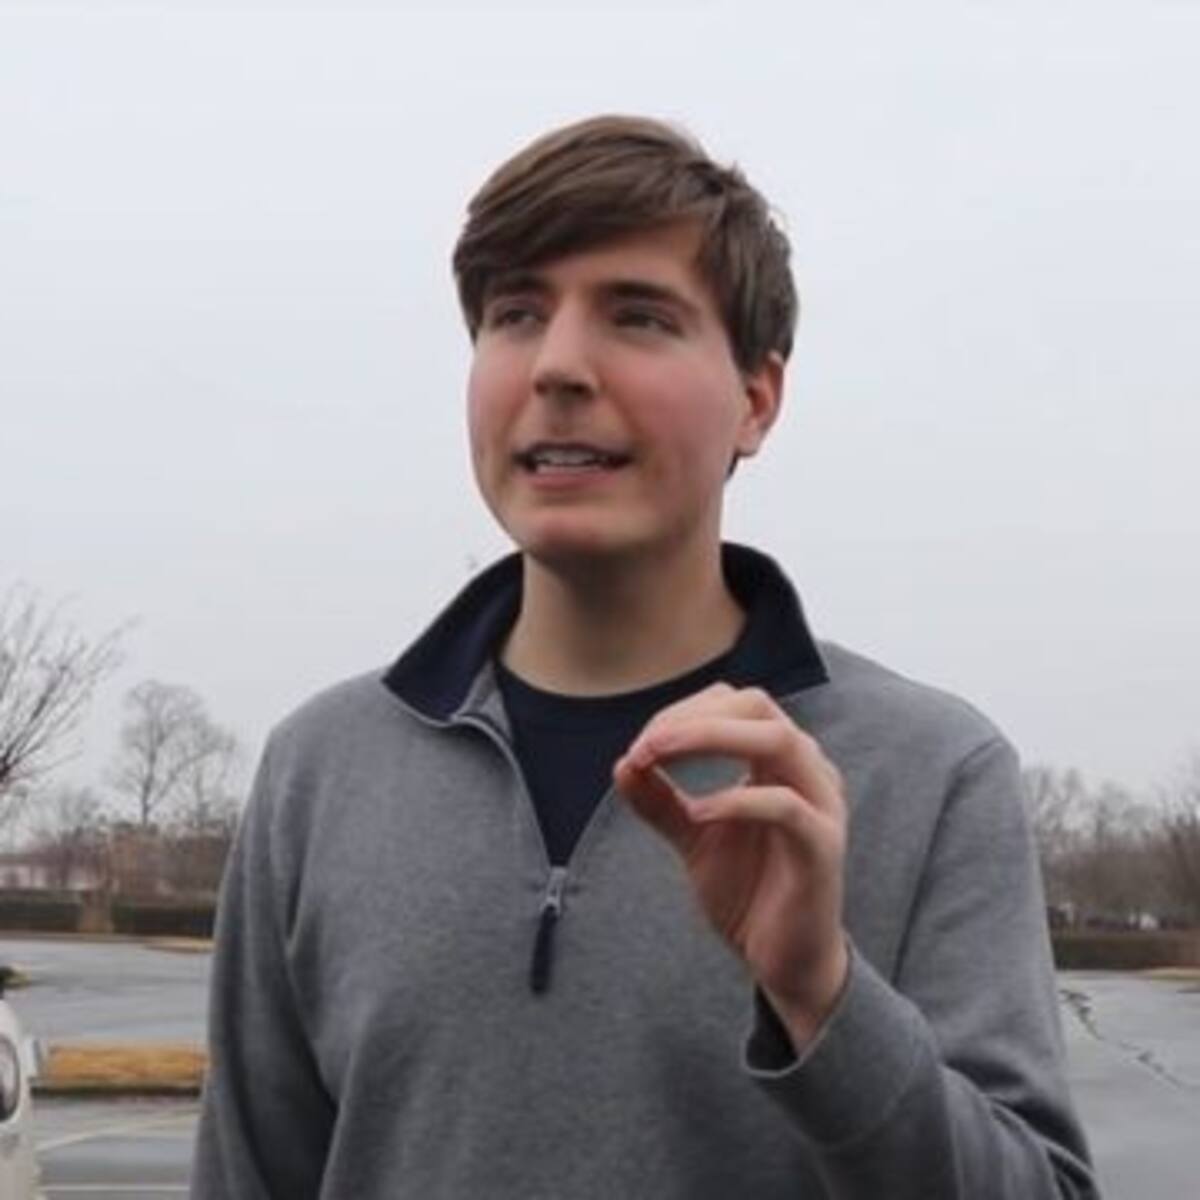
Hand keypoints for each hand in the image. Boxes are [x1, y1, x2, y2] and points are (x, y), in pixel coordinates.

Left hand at [613, 684, 848, 1045]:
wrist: (786, 961)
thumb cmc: (748, 891)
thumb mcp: (693, 839)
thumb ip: (661, 802)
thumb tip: (622, 763)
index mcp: (780, 760)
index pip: (734, 703)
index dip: (683, 712)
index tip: (641, 746)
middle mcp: (808, 769)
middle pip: (756, 705)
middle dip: (692, 718)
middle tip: (645, 746)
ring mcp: (822, 804)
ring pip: (778, 740)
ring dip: (709, 738)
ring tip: (658, 757)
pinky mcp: (823, 846)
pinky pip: (785, 806)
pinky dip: (735, 801)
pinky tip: (696, 814)